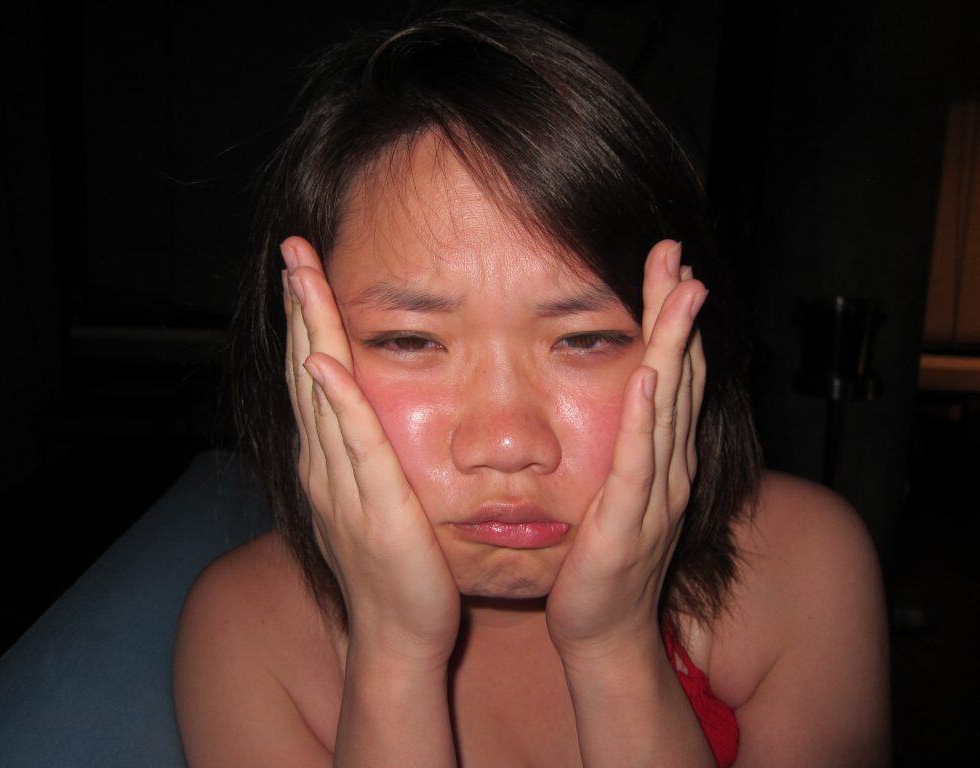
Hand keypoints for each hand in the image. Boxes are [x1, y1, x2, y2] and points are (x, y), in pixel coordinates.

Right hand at [280, 235, 461, 666]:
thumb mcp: (375, 494)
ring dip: (312, 333)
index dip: (309, 318)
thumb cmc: (396, 564)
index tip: (305, 267)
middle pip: (308, 370)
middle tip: (294, 249)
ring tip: (303, 278)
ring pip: (323, 395)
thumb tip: (366, 407)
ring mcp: (344, 484)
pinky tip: (325, 363)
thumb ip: (367, 450)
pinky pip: (355, 446)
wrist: (398, 632)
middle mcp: (325, 463)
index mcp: (329, 458)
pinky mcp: (375, 507)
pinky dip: (338, 403)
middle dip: (301, 307)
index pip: (314, 373)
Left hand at [545, 240, 707, 663]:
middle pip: (679, 376)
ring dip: (674, 347)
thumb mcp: (613, 489)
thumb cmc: (599, 558)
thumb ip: (622, 444)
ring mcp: (654, 495)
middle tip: (678, 253)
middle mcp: (668, 467)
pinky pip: (639, 463)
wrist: (602, 630)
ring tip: (681, 291)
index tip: (670, 266)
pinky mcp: (627, 523)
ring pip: (669, 408)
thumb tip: (615, 397)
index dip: (673, 320)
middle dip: (679, 314)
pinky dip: (647, 418)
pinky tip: (650, 376)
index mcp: (661, 456)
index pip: (672, 374)